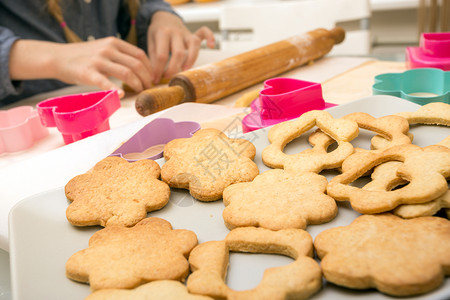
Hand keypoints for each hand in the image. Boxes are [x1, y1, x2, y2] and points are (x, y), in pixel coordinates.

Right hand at [9, 37, 153, 96]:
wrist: (57, 57)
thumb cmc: (84, 57)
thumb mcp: (104, 49)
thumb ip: (120, 55)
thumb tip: (141, 69)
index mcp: (114, 42)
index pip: (140, 55)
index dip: (150, 69)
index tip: (152, 79)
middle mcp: (108, 49)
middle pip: (137, 65)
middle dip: (146, 79)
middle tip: (148, 88)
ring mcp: (98, 60)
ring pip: (127, 73)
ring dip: (138, 85)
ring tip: (140, 92)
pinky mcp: (88, 73)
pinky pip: (105, 82)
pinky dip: (115, 89)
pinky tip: (121, 95)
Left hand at [146, 11, 215, 83]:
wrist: (165, 18)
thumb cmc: (158, 34)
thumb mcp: (151, 43)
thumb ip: (154, 58)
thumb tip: (155, 76)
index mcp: (162, 33)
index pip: (161, 55)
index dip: (158, 70)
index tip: (156, 79)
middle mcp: (176, 32)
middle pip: (178, 52)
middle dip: (173, 68)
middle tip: (169, 78)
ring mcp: (187, 33)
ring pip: (193, 45)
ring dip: (190, 60)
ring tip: (185, 70)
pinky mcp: (194, 34)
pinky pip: (204, 32)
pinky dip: (210, 37)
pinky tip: (211, 46)